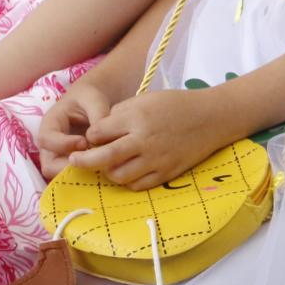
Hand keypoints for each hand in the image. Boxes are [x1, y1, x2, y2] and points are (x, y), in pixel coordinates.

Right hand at [37, 79, 114, 178]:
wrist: (96, 103)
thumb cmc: (91, 97)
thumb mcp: (94, 99)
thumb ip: (98, 116)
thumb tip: (100, 141)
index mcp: (50, 124)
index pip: (46, 139)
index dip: (62, 144)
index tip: (84, 142)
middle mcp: (50, 144)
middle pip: (49, 165)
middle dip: (68, 167)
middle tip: (92, 164)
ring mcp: (59, 157)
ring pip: (60, 176)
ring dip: (78, 175)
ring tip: (99, 168)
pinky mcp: (71, 165)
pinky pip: (73, 178)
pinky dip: (86, 178)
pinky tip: (103, 172)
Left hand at [71, 89, 231, 191]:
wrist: (211, 118)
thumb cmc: (176, 104)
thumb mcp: (146, 99)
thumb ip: (121, 114)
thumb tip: (99, 132)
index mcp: (137, 117)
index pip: (99, 132)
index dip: (91, 136)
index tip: (90, 137)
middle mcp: (144, 140)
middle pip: (104, 158)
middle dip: (84, 161)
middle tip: (74, 161)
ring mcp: (156, 160)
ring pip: (119, 176)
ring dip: (108, 172)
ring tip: (107, 165)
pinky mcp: (166, 173)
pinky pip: (138, 185)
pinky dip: (128, 181)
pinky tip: (127, 172)